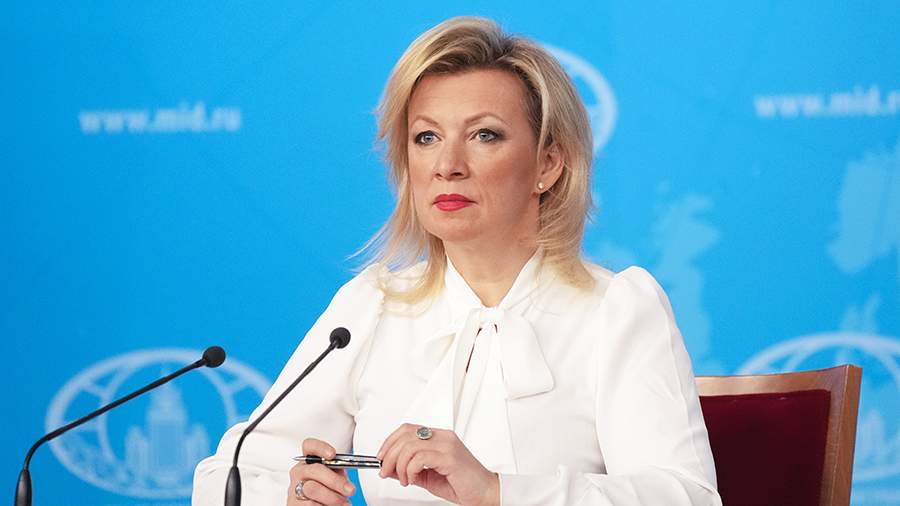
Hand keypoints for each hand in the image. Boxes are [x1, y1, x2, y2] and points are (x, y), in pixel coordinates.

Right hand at [286, 438, 355, 505]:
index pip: (309, 446)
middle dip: (335, 481)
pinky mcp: (293, 503)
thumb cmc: (327, 491)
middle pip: (315, 469)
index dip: (320, 448)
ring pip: (313, 488)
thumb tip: (346, 483)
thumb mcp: (335, 478)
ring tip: (343, 503)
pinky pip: (310, 504)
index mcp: (309, 461)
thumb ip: (338, 473)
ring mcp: (294, 487)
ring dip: (332, 497)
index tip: (332, 455)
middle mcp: (299, 472)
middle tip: (350, 490)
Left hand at [377, 423, 499, 505]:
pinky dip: (410, 470)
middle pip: (405, 435)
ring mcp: (447, 445)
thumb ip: (409, 470)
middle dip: (389, 455)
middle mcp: (443, 437)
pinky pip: (420, 458)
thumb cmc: (462, 485)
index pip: (407, 429)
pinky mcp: (450, 458)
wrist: (485, 493)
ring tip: (404, 479)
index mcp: (439, 437)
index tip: (381, 457)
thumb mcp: (428, 477)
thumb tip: (387, 467)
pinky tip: (413, 479)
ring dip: (399, 465)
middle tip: (385, 470)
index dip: (389, 442)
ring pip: (410, 446)